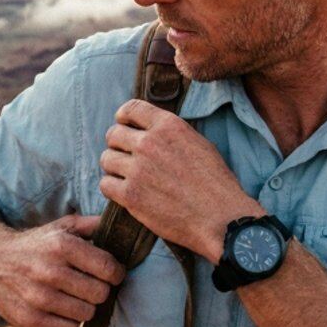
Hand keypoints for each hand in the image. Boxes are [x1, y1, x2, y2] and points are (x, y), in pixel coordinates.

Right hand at [0, 214, 126, 326]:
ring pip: (86, 314)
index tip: (109, 273)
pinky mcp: (29, 320)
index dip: (115, 273)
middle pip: (100, 293)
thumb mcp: (61, 226)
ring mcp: (38, 298)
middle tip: (89, 285)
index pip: (109, 269)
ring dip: (84, 306)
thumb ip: (93, 224)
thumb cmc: (36, 244)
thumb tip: (124, 221)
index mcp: (61, 246)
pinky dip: (69, 322)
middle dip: (99, 290)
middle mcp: (49, 271)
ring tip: (73, 296)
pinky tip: (60, 308)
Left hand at [99, 99, 264, 261]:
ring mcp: (138, 169)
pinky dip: (112, 188)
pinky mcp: (130, 196)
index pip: (131, 108)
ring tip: (126, 177)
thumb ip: (172, 134)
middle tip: (125, 157)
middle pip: (113, 134)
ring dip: (114, 168)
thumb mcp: (200, 144)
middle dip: (117, 145)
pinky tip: (125, 193)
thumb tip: (152, 130)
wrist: (220, 218)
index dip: (123, 117)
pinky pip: (105, 184)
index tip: (123, 125)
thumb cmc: (216, 184)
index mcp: (169, 126)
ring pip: (107, 159)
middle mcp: (149, 143)